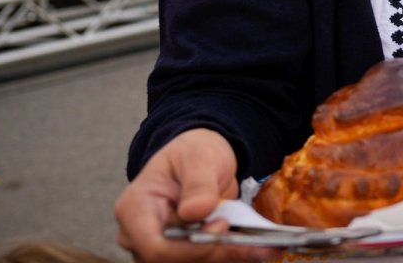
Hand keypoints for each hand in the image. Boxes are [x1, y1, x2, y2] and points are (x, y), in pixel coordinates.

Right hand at [115, 128, 273, 261]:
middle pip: (175, 260)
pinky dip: (234, 255)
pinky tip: (262, 250)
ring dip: (230, 256)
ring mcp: (163, 247)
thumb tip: (195, 212)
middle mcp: (142, 236)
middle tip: (256, 245)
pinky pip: (208, 259)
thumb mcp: (198, 157)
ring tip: (267, 249)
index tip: (221, 225)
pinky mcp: (185, 252)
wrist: (201, 158)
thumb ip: (197, 183)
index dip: (188, 246)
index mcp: (135, 210)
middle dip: (216, 253)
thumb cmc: (192, 152)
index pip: (155, 246)